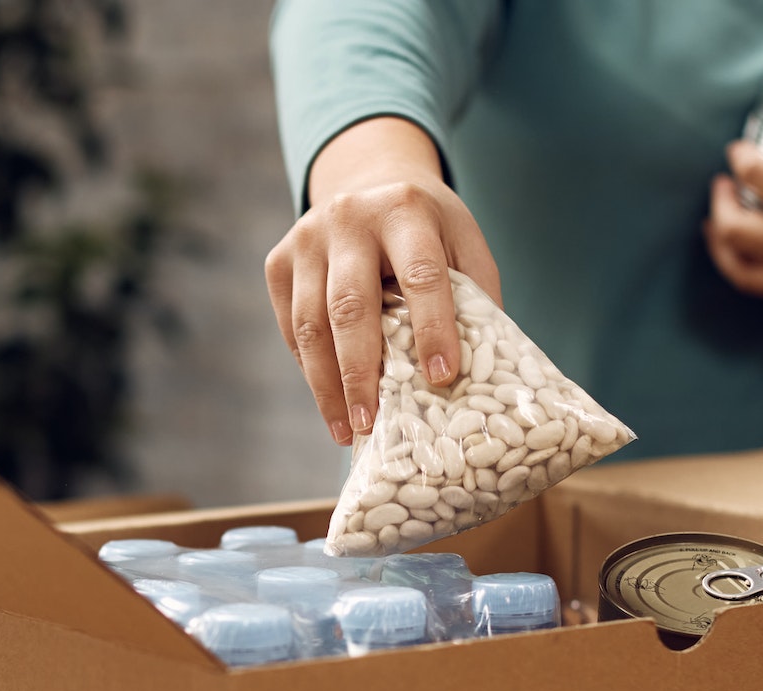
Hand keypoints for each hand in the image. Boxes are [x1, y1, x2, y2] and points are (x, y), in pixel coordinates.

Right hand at [265, 117, 502, 443]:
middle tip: (373, 423)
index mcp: (405, 208)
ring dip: (328, 387)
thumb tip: (484, 377)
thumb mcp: (463, 246)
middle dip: (361, 372)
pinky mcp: (278, 262)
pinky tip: (332, 404)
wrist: (369, 187)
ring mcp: (305, 239)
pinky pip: (291, 328)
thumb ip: (476, 299)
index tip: (441, 379)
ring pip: (310, 325)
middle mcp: (348, 217)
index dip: (432, 328)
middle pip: (350, 306)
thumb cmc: (428, 233)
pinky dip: (311, 371)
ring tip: (349, 430)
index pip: (421, 274)